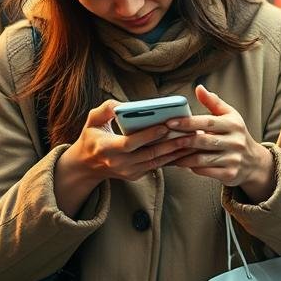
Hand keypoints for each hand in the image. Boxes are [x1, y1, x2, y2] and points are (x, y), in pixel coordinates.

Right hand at [59, 101, 193, 188]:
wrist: (86, 166)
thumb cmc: (91, 138)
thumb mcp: (92, 121)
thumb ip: (106, 109)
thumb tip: (123, 105)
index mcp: (106, 148)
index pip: (130, 143)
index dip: (149, 135)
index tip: (166, 125)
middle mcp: (119, 163)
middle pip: (150, 153)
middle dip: (172, 143)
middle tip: (191, 131)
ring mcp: (128, 171)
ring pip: (157, 161)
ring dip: (177, 151)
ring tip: (194, 139)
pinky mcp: (136, 175)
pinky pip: (157, 165)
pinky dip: (172, 157)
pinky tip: (187, 148)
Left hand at [167, 86, 276, 199]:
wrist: (253, 161)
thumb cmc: (235, 134)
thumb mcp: (229, 116)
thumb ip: (213, 102)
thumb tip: (199, 88)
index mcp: (234, 124)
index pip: (208, 122)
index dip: (188, 122)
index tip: (170, 122)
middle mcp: (235, 141)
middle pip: (202, 141)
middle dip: (181, 140)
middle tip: (164, 140)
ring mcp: (233, 159)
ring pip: (200, 159)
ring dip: (181, 156)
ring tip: (167, 152)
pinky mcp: (229, 174)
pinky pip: (204, 171)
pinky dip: (189, 168)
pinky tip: (180, 163)